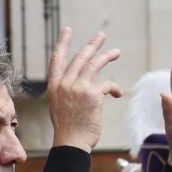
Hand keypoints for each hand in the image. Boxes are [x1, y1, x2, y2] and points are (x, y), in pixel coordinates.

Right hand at [43, 28, 123, 152]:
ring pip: (94, 65)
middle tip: (100, 36)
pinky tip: (117, 93)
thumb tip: (78, 81)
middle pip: (79, 57)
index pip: (57, 59)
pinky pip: (107, 83)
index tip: (67, 30)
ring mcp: (77, 87)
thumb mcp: (59, 106)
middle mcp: (63, 83)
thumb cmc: (68, 128)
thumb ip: (66, 90)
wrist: (71, 142)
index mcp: (53, 86)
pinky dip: (114, 88)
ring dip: (107, 56)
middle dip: (92, 45)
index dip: (63, 43)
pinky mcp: (92, 93)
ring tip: (116, 52)